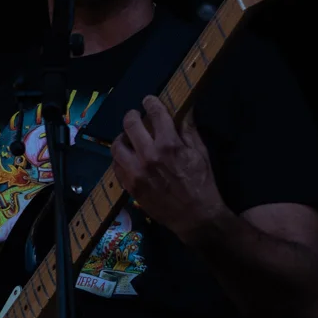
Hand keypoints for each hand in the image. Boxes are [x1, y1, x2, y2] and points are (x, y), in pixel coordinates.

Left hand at [109, 96, 228, 237]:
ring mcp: (136, 172)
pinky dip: (119, 158)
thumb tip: (185, 110)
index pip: (155, 113)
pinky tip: (127, 157)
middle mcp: (149, 155)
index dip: (150, 103)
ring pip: (116, 145)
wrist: (195, 216)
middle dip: (132, 116)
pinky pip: (115, 166)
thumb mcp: (201, 153)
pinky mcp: (130, 186)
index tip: (148, 101)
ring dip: (122, 137)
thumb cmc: (202, 183)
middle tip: (135, 116)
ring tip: (127, 138)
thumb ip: (189, 130)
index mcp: (169, 144)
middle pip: (129, 125)